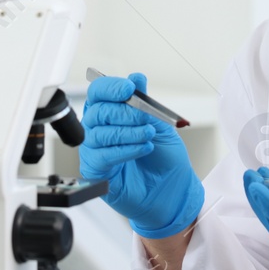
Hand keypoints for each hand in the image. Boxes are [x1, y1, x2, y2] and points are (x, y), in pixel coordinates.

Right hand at [79, 72, 202, 238]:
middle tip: (145, 118)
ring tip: (147, 136)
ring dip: (128, 132)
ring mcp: (95, 150)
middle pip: (97, 111)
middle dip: (124, 112)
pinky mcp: (96, 170)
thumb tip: (136, 77)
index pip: (99, 92)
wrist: (173, 192)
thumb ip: (146, 103)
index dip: (111, 87)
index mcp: (112, 113)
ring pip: (99, 132)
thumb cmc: (165, 160)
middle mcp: (100, 129)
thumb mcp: (161, 125)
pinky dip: (124, 149)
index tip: (129, 88)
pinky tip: (141, 149)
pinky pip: (102, 155)